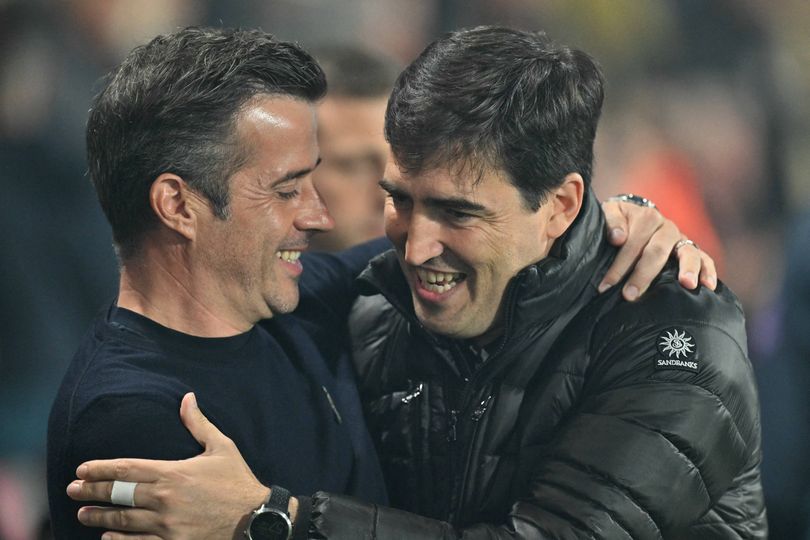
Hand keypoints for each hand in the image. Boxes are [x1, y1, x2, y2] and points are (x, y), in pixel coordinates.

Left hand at [67, 393, 269, 539]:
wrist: (256, 518)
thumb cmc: (238, 480)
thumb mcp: (222, 447)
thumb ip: (199, 424)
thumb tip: (187, 397)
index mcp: (173, 473)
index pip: (127, 469)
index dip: (101, 469)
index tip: (82, 469)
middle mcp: (165, 499)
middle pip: (119, 494)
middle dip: (92, 491)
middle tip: (72, 489)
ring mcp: (167, 525)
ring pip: (123, 521)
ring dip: (99, 518)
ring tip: (83, 514)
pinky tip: (106, 539)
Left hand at [600, 199, 716, 300]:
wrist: (634, 217)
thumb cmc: (618, 222)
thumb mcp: (610, 213)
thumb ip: (612, 222)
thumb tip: (618, 238)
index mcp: (647, 217)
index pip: (633, 243)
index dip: (619, 265)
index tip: (605, 286)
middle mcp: (667, 227)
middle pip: (657, 250)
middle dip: (642, 275)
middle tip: (629, 295)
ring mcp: (682, 239)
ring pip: (688, 252)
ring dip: (687, 268)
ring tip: (686, 284)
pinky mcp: (692, 250)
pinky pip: (705, 259)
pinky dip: (708, 271)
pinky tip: (708, 286)